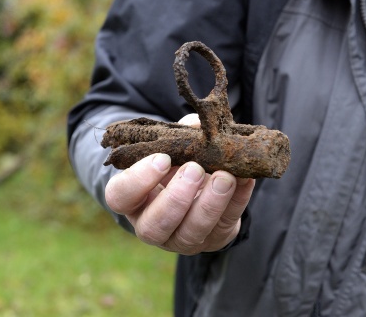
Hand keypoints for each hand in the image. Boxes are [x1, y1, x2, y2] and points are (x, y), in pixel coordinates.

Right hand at [104, 114, 254, 254]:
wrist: (201, 189)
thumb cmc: (176, 164)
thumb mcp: (170, 148)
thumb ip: (178, 136)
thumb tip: (198, 126)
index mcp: (132, 199)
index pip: (120, 196)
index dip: (138, 179)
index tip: (162, 158)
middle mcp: (151, 224)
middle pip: (154, 224)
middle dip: (176, 198)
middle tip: (194, 169)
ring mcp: (181, 238)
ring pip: (190, 233)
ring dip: (209, 204)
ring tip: (225, 177)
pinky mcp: (213, 239)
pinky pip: (225, 225)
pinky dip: (237, 201)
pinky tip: (244, 179)